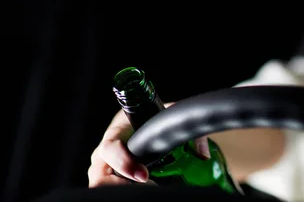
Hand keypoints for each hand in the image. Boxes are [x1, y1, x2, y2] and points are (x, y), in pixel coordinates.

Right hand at [88, 104, 210, 186]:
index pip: (109, 149)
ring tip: (151, 188)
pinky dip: (124, 191)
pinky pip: (109, 188)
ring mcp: (104, 167)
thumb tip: (202, 156)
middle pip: (98, 174)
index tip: (144, 175)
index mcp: (115, 133)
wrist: (138, 118)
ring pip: (100, 184)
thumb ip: (184, 129)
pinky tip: (146, 190)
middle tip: (150, 187)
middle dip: (120, 186)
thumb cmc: (148, 116)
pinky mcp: (109, 177)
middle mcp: (104, 152)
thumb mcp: (166, 115)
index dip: (123, 163)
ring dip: (122, 190)